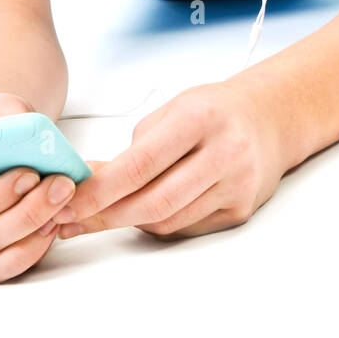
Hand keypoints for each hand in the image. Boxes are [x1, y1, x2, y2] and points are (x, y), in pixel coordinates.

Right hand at [0, 92, 78, 285]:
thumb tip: (31, 139)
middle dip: (26, 214)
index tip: (31, 174)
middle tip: (61, 186)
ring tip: (62, 202)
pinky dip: (31, 253)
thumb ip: (13, 118)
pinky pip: (4, 267)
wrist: (0, 135)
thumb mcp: (2, 107)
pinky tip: (55, 225)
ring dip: (34, 233)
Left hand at [52, 80, 286, 240]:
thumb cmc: (213, 111)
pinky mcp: (241, 210)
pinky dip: (159, 222)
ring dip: (129, 220)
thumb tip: (89, 180)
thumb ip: (136, 146)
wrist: (269, 118)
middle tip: (72, 220)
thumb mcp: (173, 110)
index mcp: (200, 118)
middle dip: (106, 215)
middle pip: (154, 202)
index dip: (100, 190)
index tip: (69, 202)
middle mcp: (224, 152)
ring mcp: (237, 184)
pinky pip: (186, 227)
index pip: (141, 164)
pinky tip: (145, 211)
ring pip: (168, 221)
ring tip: (105, 212)